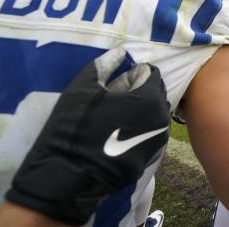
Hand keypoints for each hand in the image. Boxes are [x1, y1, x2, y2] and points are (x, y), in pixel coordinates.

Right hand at [6, 48, 169, 224]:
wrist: (68, 175)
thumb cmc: (75, 126)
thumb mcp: (84, 88)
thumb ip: (104, 66)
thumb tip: (120, 53)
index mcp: (149, 98)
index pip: (152, 75)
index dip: (136, 73)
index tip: (118, 79)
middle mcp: (161, 119)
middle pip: (157, 94)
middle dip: (141, 90)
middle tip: (116, 95)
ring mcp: (157, 141)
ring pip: (155, 115)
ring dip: (142, 110)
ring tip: (117, 114)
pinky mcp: (149, 159)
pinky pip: (150, 135)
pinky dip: (141, 128)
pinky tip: (119, 132)